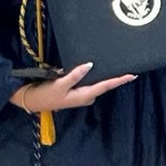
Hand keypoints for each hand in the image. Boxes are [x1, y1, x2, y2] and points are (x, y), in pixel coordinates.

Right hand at [11, 63, 136, 111]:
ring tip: (118, 65)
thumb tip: (90, 65)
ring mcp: (82, 94)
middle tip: (128, 66)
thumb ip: (75, 75)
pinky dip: (96, 75)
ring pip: (97, 83)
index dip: (120, 80)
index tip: (132, 75)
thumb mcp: (60, 84)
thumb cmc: (47, 94)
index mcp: (85, 95)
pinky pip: (90, 82)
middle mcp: (86, 95)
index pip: (106, 85)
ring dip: (106, 75)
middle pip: (105, 84)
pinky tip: (98, 67)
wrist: (32, 100)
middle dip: (116, 77)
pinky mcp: (76, 91)